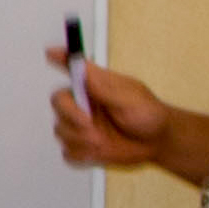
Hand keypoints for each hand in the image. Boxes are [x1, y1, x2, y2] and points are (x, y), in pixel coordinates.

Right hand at [51, 52, 174, 172]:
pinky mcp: (82, 145)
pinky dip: (81, 153)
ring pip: (61, 130)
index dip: (60, 58)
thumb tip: (82, 69)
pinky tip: (97, 150)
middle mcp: (84, 103)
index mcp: (94, 85)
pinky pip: (67, 151)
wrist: (157, 143)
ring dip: (80, 138)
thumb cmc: (148, 115)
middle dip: (71, 115)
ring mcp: (81, 125)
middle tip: (89, 123)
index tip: (51, 54)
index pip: (73, 68)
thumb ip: (104, 88)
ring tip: (102, 141)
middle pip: (58, 102)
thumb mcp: (131, 99)